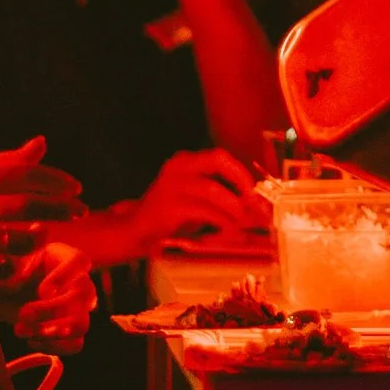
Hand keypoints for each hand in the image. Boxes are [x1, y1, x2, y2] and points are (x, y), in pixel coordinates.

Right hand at [0, 137, 84, 287]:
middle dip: (62, 208)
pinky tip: (11, 263)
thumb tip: (41, 144)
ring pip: (19, 241)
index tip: (76, 187)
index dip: (55, 179)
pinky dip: (13, 267)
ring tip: (43, 237)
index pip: (21, 172)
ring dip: (39, 240)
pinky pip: (0, 270)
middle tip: (81, 211)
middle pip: (27, 205)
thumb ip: (1, 164)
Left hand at [4, 241, 97, 354]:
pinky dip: (55, 347)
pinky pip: (75, 344)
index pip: (79, 262)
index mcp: (64, 257)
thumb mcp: (5, 254)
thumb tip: (38, 231)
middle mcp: (77, 282)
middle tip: (24, 314)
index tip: (42, 289)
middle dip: (54, 309)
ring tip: (22, 331)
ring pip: (82, 324)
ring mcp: (76, 308)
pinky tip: (30, 340)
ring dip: (53, 332)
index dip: (65, 276)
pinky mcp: (69, 331)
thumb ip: (18, 246)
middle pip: (84, 295)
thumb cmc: (2, 268)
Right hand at [64, 146, 265, 266]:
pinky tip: (228, 229)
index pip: (220, 157)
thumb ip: (221, 195)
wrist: (135, 231)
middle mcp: (178, 167)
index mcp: (185, 161)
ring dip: (233, 206)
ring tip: (242, 220)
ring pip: (214, 189)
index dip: (241, 172)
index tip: (255, 191)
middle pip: (218, 160)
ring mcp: (172, 185)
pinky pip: (204, 211)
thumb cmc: (171, 216)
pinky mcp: (170, 206)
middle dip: (241, 180)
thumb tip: (254, 203)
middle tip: (252, 201)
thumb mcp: (197, 199)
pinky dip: (221, 221)